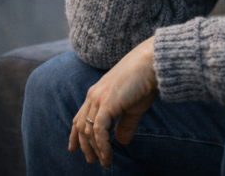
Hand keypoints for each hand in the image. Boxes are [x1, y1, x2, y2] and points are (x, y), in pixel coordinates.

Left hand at [68, 37, 157, 166]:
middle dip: (84, 145)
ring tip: (103, 161)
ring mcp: (99, 98)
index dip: (75, 134)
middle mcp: (93, 95)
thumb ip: (125, 124)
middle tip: (91, 160)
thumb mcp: (134, 107)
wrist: (151, 63)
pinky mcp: (107, 103)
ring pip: (88, 130)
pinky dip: (102, 145)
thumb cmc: (145, 81)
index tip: (73, 148)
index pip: (80, 116)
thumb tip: (121, 141)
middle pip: (81, 125)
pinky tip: (108, 155)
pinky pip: (99, 130)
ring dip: (95, 149)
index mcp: (97, 93)